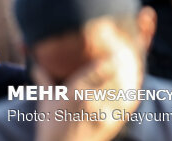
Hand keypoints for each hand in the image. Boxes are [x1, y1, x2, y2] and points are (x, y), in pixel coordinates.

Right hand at [34, 21, 142, 140]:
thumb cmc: (51, 124)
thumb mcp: (46, 100)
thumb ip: (44, 79)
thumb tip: (36, 62)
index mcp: (74, 90)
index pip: (101, 67)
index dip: (111, 56)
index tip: (116, 48)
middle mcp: (90, 99)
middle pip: (115, 75)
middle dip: (122, 63)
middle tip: (127, 53)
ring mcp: (103, 111)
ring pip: (124, 88)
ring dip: (130, 76)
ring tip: (134, 65)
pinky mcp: (112, 123)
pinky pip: (127, 104)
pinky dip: (132, 93)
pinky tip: (136, 84)